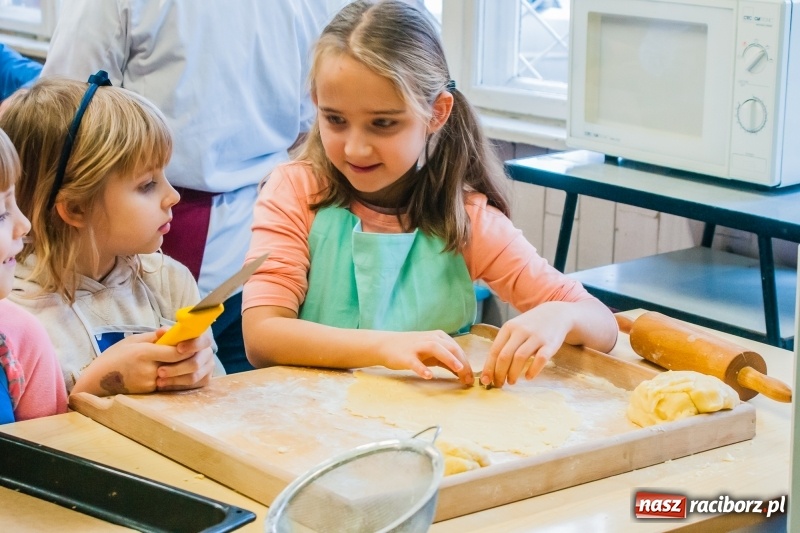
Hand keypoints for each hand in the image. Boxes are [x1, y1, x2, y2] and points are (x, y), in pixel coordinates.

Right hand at [73, 328, 213, 395]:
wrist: (97, 380)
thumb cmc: (115, 356)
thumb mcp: (132, 341)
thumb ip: (154, 337)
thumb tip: (171, 330)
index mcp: (144, 353)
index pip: (176, 352)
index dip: (190, 348)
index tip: (197, 342)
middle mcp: (148, 370)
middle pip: (180, 365)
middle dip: (192, 358)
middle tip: (200, 352)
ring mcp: (149, 383)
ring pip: (176, 376)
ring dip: (186, 369)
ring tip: (191, 360)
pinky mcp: (149, 393)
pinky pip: (168, 385)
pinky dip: (176, 379)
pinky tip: (179, 372)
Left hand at [155, 332, 215, 390]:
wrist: (176, 358)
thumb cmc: (172, 345)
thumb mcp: (169, 337)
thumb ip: (167, 334)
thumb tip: (161, 332)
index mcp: (202, 339)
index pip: (204, 341)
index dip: (192, 345)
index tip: (178, 349)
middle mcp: (208, 353)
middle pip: (196, 363)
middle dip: (176, 368)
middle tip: (160, 371)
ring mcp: (208, 367)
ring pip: (193, 377)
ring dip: (175, 379)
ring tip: (159, 381)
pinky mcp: (205, 379)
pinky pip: (192, 385)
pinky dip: (177, 386)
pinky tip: (166, 384)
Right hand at [378, 330, 473, 384]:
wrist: (386, 345)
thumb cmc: (412, 350)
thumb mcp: (432, 353)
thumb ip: (446, 361)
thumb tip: (464, 373)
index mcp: (438, 337)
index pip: (456, 349)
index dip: (466, 363)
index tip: (471, 378)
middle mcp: (429, 339)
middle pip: (450, 347)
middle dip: (462, 362)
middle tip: (468, 378)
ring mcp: (417, 346)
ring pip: (435, 348)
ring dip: (449, 358)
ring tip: (458, 369)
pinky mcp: (406, 356)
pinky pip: (415, 362)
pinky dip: (422, 369)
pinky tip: (429, 376)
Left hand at [481, 302, 572, 386]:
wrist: (556, 314)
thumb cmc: (530, 326)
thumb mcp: (514, 329)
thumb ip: (504, 345)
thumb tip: (490, 370)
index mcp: (508, 327)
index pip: (494, 350)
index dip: (489, 368)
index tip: (486, 381)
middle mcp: (520, 331)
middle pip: (505, 356)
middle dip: (499, 373)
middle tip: (499, 384)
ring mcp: (536, 337)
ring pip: (519, 358)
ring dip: (513, 373)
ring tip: (511, 381)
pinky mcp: (550, 344)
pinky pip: (540, 360)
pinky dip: (532, 370)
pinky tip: (528, 377)